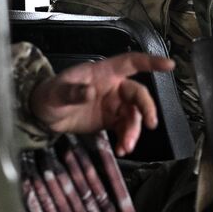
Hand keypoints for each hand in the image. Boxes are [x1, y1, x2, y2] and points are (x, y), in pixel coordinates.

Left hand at [29, 52, 175, 154]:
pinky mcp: (111, 121)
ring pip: (134, 116)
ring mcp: (114, 105)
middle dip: (146, 108)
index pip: (131, 62)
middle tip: (150, 124)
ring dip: (134, 132)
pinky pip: (125, 130)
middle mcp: (113, 87)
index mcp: (104, 72)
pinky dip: (126, 140)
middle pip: (138, 94)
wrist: (44, 115)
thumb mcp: (56, 93)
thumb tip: (91, 91)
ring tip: (126, 146)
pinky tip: (121, 149)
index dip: (151, 62)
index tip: (169, 65)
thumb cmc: (50, 95)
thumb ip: (73, 92)